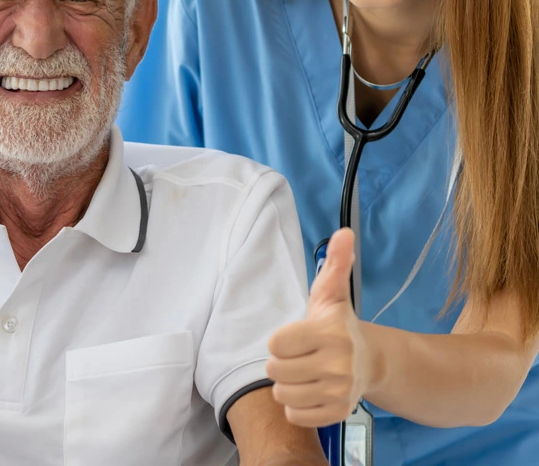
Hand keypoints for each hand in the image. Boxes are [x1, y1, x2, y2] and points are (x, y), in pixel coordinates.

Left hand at [266, 228, 367, 427]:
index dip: (280, 340)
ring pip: (283, 395)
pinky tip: (308, 390)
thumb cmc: (338, 323)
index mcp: (330, 334)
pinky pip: (296, 415)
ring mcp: (339, 392)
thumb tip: (343, 232)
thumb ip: (335, 263)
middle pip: (276, 371)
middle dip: (281, 363)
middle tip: (297, 355)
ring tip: (302, 373)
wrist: (369, 361)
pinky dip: (296, 405)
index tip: (294, 336)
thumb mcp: (332, 292)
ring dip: (286, 385)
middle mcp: (337, 366)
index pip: (276, 345)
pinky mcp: (338, 414)